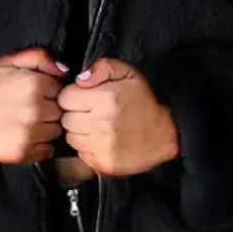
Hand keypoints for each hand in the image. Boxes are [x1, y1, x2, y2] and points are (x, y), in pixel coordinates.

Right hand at [0, 48, 67, 163]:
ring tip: (25, 124)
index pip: (60, 91)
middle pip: (60, 112)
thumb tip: (63, 70)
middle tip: (29, 110)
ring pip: (55, 131)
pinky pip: (47, 151)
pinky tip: (25, 137)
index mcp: (35, 84)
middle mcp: (35, 108)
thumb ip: (39, 57)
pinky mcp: (23, 152)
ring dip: (45, 128)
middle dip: (48, 110)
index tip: (36, 96)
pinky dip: (40, 147)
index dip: (48, 93)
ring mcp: (30, 132)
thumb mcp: (8, 62)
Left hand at [57, 58, 179, 175]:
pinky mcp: (104, 163)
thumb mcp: (128, 73)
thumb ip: (101, 68)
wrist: (167, 134)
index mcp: (105, 99)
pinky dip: (87, 147)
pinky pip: (81, 153)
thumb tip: (78, 79)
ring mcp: (102, 147)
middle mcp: (101, 124)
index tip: (83, 98)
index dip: (72, 96)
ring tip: (96, 126)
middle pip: (66, 119)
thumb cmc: (145, 101)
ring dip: (79, 131)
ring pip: (71, 137)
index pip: (65, 98)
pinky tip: (101, 140)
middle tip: (90, 112)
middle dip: (74, 113)